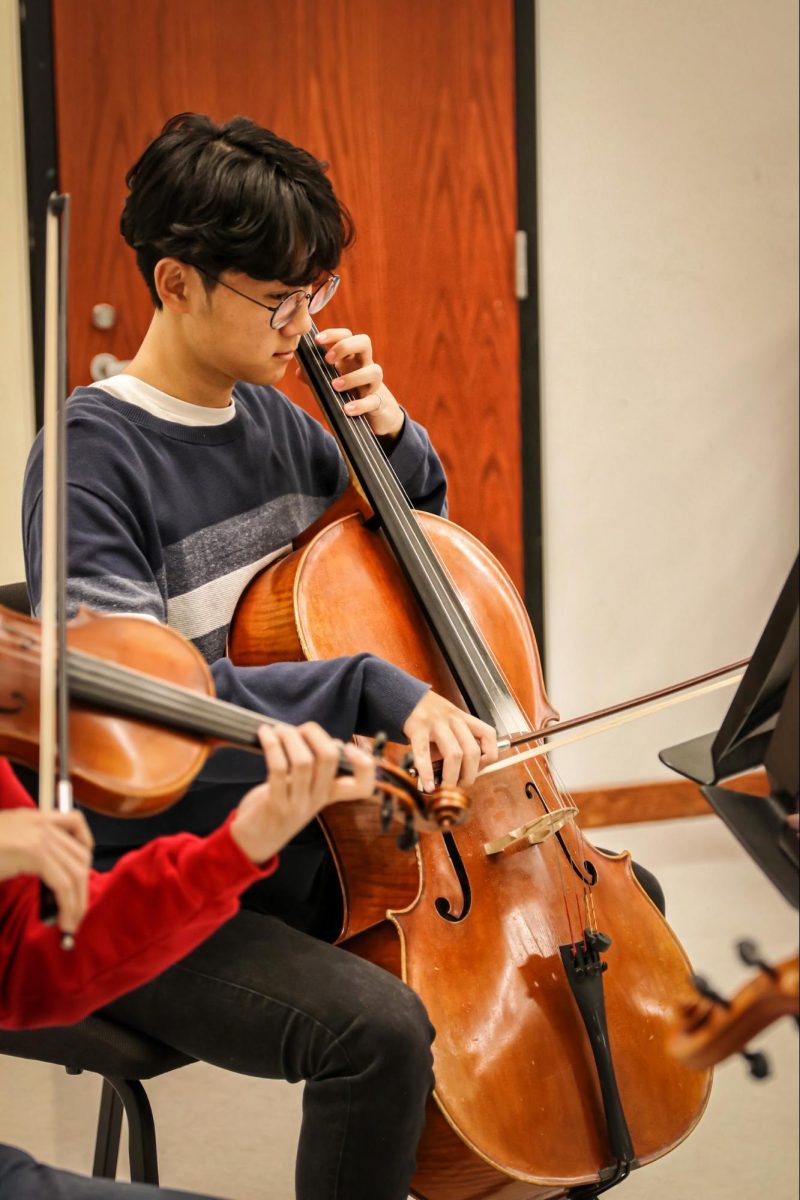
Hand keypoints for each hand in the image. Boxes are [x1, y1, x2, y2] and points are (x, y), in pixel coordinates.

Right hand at [0, 807, 93, 933]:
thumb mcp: (7, 848)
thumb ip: (29, 854)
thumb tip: (53, 879)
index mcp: (33, 817)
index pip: (75, 822)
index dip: (85, 849)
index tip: (81, 875)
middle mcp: (40, 822)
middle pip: (80, 853)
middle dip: (83, 887)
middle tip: (77, 912)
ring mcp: (39, 835)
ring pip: (76, 870)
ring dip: (78, 901)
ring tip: (70, 923)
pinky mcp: (34, 852)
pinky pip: (63, 882)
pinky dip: (68, 904)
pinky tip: (62, 919)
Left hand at [230, 722, 375, 863]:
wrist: (254, 841)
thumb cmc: (279, 806)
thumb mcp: (305, 790)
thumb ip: (319, 769)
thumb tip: (335, 742)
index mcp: (330, 794)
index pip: (363, 786)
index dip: (364, 763)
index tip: (347, 745)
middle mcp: (318, 800)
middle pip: (329, 758)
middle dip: (313, 732)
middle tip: (297, 729)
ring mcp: (298, 804)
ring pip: (302, 760)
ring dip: (288, 736)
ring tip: (277, 730)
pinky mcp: (275, 805)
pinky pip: (278, 768)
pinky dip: (271, 745)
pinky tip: (264, 734)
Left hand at [299, 328, 404, 439]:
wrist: (376, 415)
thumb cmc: (351, 394)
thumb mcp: (332, 383)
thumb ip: (315, 377)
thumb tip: (299, 371)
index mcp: (351, 359)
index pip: (347, 336)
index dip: (333, 334)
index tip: (317, 340)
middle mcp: (364, 366)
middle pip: (364, 342)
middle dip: (345, 346)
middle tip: (328, 359)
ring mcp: (373, 384)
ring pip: (374, 371)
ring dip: (353, 377)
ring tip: (335, 385)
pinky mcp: (377, 403)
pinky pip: (373, 401)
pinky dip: (359, 405)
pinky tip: (346, 409)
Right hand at [403, 691, 496, 792]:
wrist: (404, 695)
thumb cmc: (428, 714)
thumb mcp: (448, 722)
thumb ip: (456, 743)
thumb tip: (458, 775)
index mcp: (463, 718)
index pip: (488, 734)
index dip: (488, 755)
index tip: (479, 768)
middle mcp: (453, 719)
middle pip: (472, 751)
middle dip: (469, 775)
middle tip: (461, 785)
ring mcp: (435, 723)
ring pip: (453, 754)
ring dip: (452, 777)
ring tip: (445, 788)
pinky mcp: (417, 727)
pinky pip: (423, 753)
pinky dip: (427, 772)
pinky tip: (428, 785)